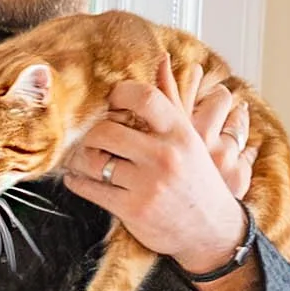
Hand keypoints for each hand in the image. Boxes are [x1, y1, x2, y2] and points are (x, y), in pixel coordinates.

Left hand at [69, 58, 252, 276]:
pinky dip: (78, 182)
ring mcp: (148, 184)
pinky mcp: (133, 210)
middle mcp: (165, 156)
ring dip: (82, 160)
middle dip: (93, 135)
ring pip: (94, 161)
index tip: (111, 101)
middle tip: (92, 138)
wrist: (211, 231)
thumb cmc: (197, 179)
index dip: (119, 94)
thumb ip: (172, 98)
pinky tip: (80, 179)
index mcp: (180, 133)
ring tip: (86, 159)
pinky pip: (90, 189)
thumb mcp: (190, 137)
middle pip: (106, 131)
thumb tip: (161, 59)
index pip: (144, 97)